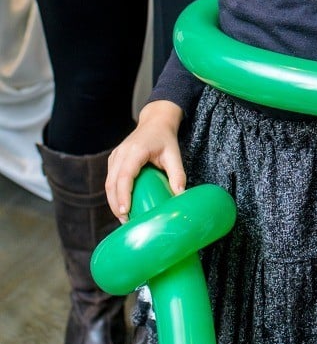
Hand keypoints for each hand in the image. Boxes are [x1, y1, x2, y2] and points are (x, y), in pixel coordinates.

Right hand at [106, 100, 185, 221]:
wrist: (155, 122)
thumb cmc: (165, 138)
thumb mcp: (174, 154)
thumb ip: (177, 174)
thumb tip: (180, 196)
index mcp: (135, 151)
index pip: (124, 176)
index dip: (123, 195)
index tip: (125, 211)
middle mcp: (121, 153)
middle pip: (112, 183)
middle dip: (115, 204)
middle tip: (126, 221)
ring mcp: (115, 156)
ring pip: (108, 183)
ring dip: (113, 201)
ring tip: (124, 217)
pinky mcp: (114, 160)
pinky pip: (110, 179)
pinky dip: (113, 194)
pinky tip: (121, 205)